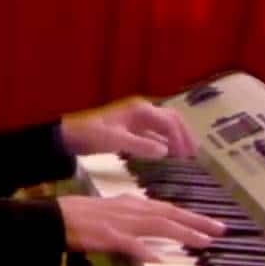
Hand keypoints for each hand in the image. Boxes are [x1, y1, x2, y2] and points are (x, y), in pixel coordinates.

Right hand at [58, 194, 225, 262]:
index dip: (190, 216)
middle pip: (169, 214)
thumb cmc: (77, 216)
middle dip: (196, 222)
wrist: (53, 217)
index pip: (167, 209)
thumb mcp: (109, 213)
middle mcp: (130, 209)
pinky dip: (144, 249)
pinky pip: (129, 243)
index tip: (210, 224)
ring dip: (182, 233)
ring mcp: (120, 222)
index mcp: (130, 204)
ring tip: (202, 242)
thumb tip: (148, 240)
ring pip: (157, 225)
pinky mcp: (107, 235)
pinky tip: (158, 258)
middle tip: (220, 229)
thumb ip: (130, 225)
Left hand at [60, 95, 195, 160]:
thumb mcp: (115, 140)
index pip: (170, 121)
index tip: (188, 156)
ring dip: (175, 138)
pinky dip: (163, 143)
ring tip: (186, 155)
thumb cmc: (91, 135)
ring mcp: (136, 119)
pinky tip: (167, 155)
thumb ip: (141, 146)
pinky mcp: (130, 129)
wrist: (70, 136)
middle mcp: (141, 111)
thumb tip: (166, 152)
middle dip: (184, 135)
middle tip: (194, 154)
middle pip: (171, 119)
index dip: (181, 138)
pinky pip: (153, 134)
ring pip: (164, 126)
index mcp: (140, 110)